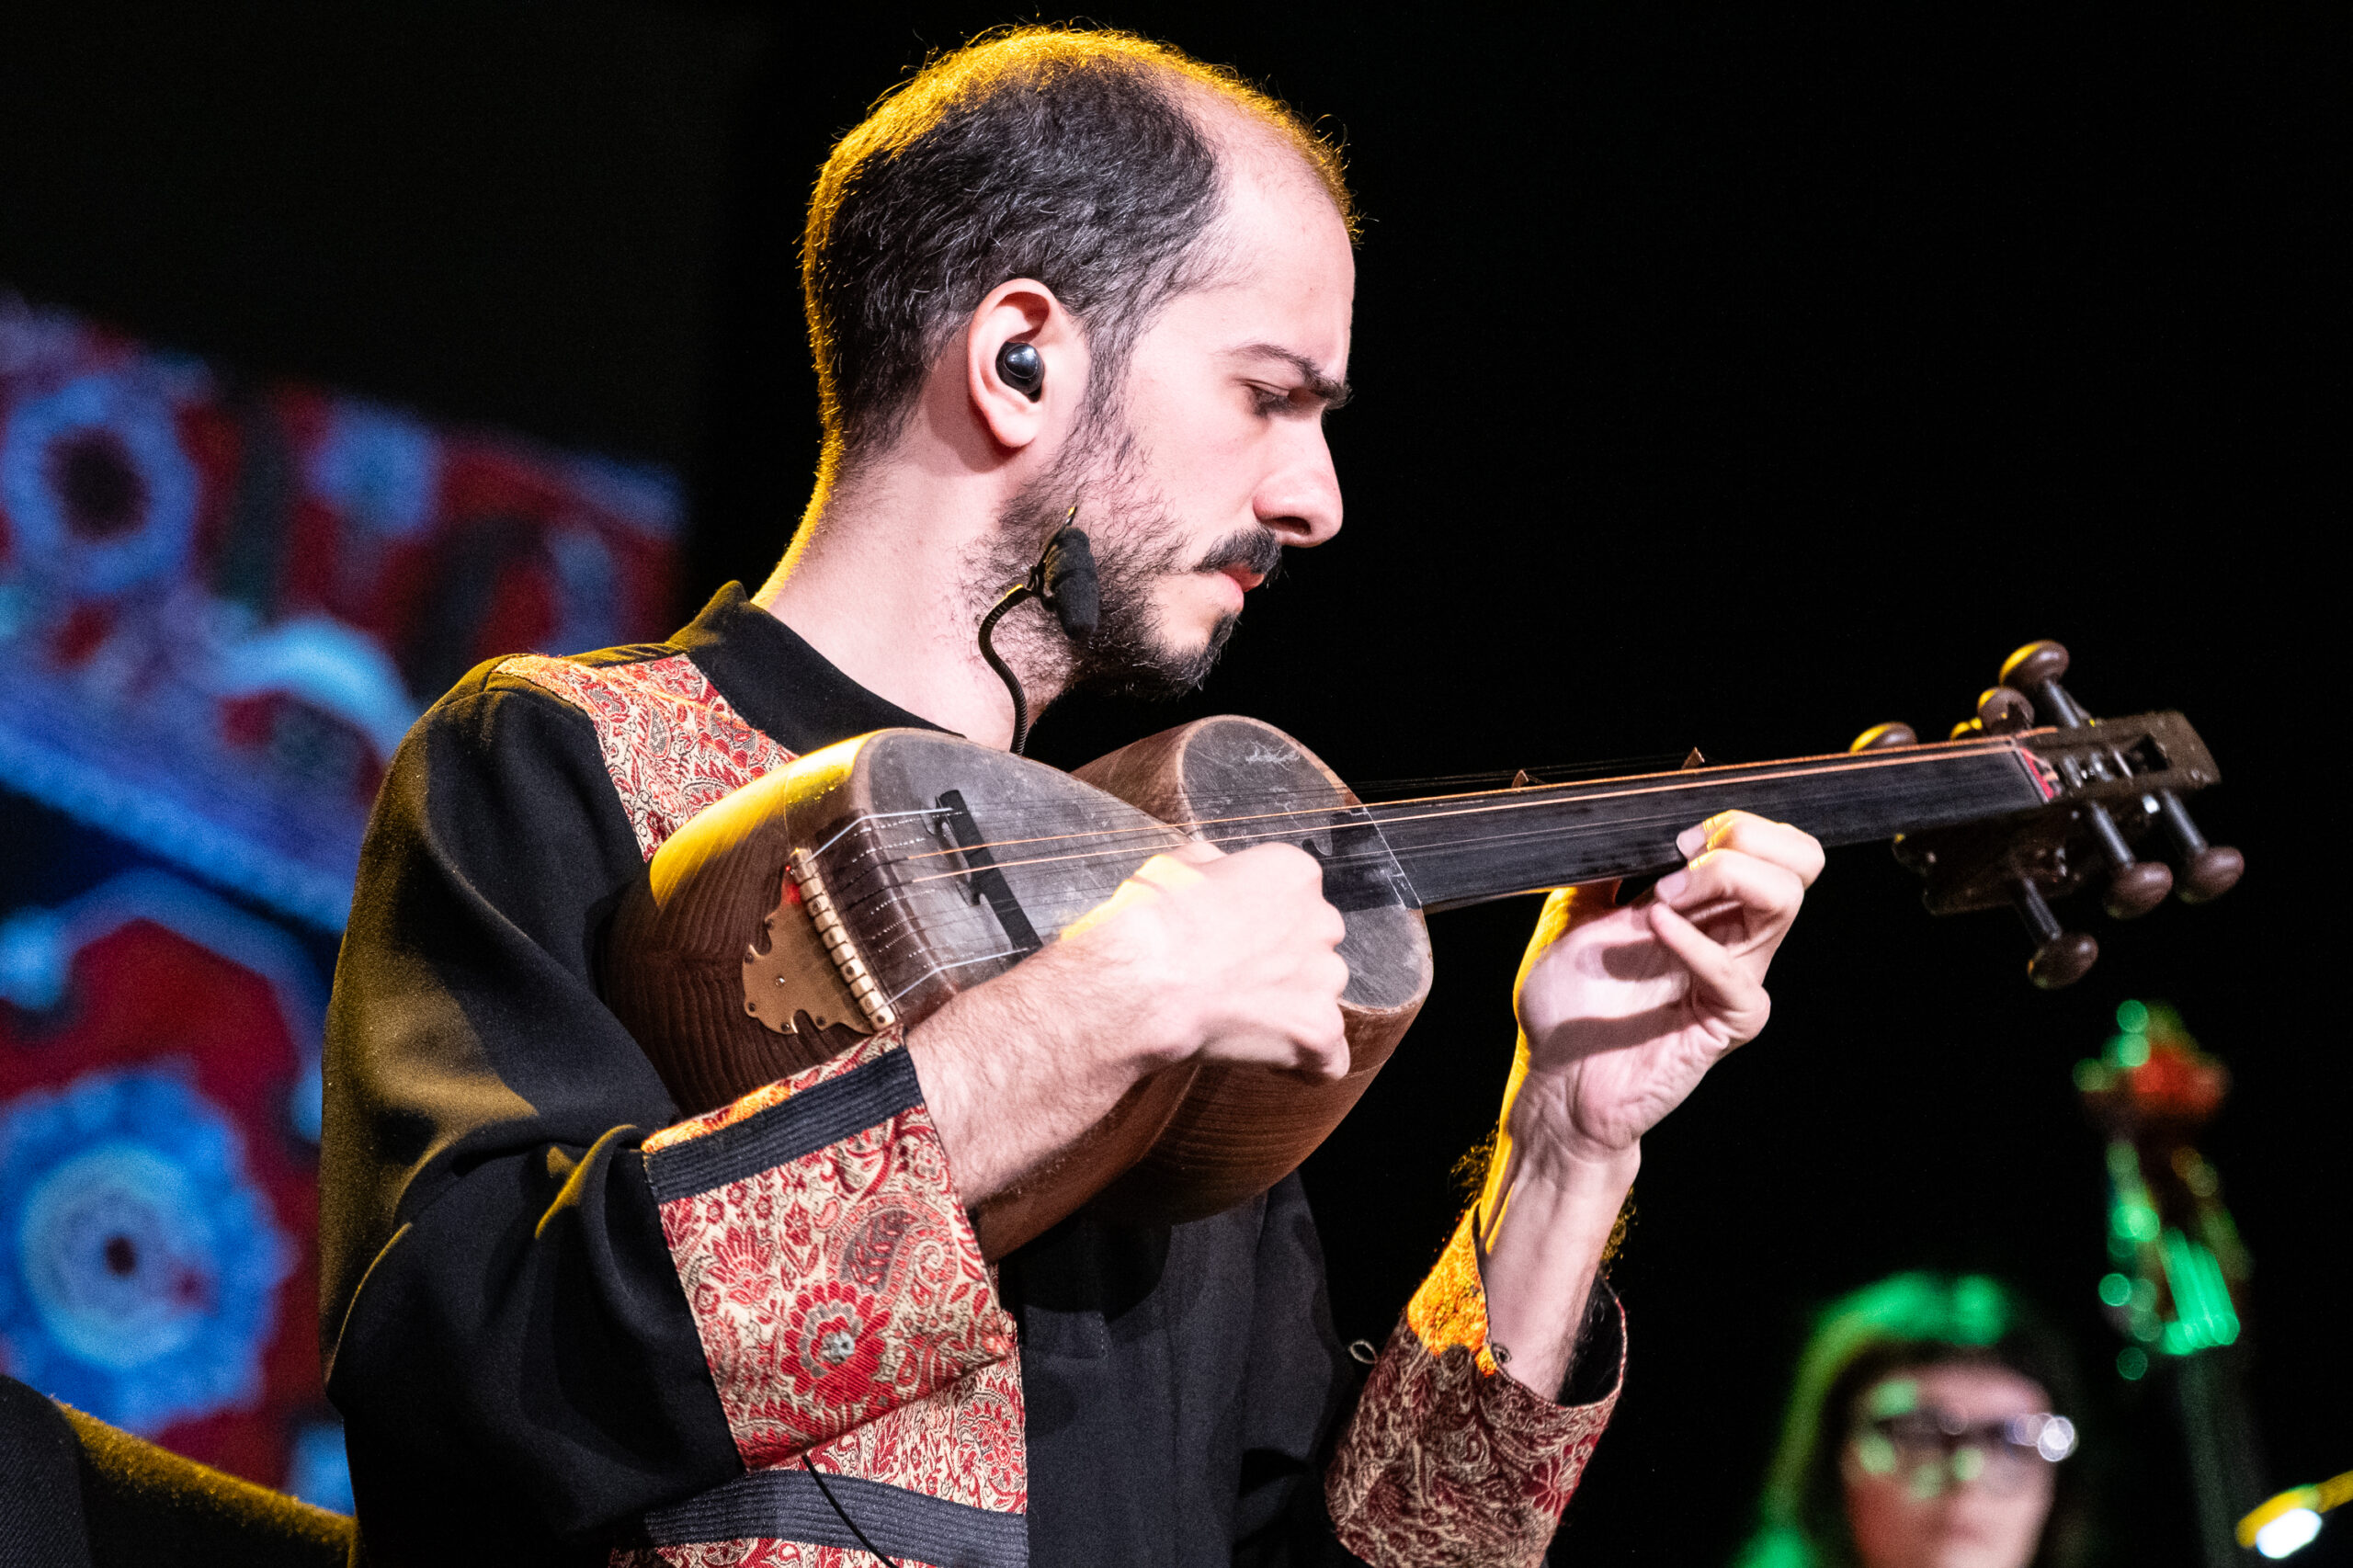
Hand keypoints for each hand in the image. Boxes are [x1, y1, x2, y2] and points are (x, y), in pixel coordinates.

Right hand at [1060, 839, 1351, 1078]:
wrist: (1139, 982)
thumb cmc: (1149, 924)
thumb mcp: (1175, 867)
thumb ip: (1214, 868)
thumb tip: (1217, 874)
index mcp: (1292, 873)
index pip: (1295, 897)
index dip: (1261, 921)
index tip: (1233, 937)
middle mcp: (1321, 920)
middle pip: (1313, 945)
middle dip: (1281, 962)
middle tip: (1234, 978)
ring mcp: (1324, 978)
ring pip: (1320, 997)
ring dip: (1289, 1008)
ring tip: (1238, 1017)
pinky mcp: (1318, 1030)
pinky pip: (1328, 1057)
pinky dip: (1303, 1062)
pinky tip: (1271, 1058)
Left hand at [1507, 810, 1823, 1163]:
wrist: (1555, 1079)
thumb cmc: (1566, 1008)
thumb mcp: (1572, 914)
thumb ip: (1600, 870)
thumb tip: (1610, 824)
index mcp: (1707, 908)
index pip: (1768, 844)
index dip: (1731, 822)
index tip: (1674, 836)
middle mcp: (1733, 936)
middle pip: (1801, 861)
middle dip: (1745, 838)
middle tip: (1683, 856)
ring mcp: (1737, 977)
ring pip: (1785, 899)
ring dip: (1722, 877)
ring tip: (1659, 899)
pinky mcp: (1730, 1020)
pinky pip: (1736, 973)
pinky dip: (1694, 941)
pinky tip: (1652, 926)